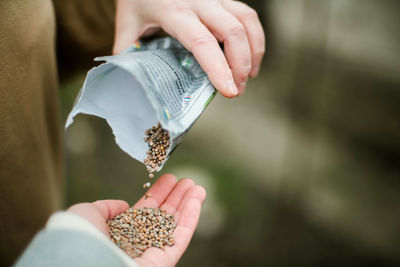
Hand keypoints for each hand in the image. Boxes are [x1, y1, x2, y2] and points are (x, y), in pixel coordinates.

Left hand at [67, 174, 205, 266]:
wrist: (86, 262)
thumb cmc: (81, 240)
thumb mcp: (87, 213)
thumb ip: (105, 206)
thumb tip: (124, 205)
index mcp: (120, 234)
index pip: (144, 211)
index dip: (158, 194)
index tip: (168, 179)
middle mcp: (137, 243)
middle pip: (163, 217)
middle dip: (176, 198)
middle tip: (187, 181)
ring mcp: (151, 253)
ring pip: (175, 226)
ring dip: (188, 205)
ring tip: (197, 187)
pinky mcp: (164, 262)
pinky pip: (181, 238)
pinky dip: (191, 219)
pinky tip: (196, 201)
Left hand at [113, 0, 264, 96]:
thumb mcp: (127, 23)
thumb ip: (128, 53)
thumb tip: (130, 84)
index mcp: (173, 11)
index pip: (202, 43)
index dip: (218, 69)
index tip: (229, 91)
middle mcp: (199, 2)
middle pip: (232, 33)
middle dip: (240, 66)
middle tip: (237, 90)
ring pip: (245, 22)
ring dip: (252, 52)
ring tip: (247, 76)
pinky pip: (247, 15)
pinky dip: (255, 37)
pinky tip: (250, 55)